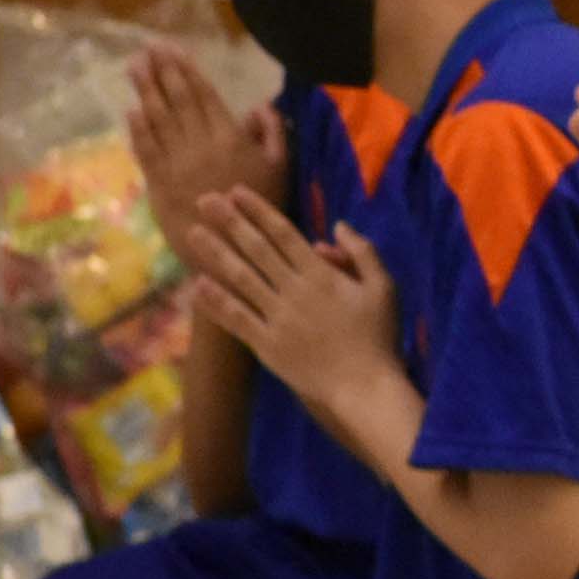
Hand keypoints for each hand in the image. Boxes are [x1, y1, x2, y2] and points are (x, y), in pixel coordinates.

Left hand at [127, 44, 288, 277]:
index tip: (172, 49)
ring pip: (157, 119)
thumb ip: (273, 134)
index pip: (203, 96)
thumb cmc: (262, 206)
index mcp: (230, 137)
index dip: (186, 70)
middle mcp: (200, 144)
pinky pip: (146, 150)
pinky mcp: (160, 183)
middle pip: (177, 101)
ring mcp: (177, 163)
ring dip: (145, 90)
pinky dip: (138, 129)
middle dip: (161, 71)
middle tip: (147, 48)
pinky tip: (132, 110)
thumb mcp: (282, 168)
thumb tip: (260, 106)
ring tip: (135, 67)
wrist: (234, 249)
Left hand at [187, 194, 400, 413]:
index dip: (258, 210)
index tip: (236, 191)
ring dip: (216, 253)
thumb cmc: (380, 337)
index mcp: (321, 274)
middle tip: (203, 200)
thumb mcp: (384, 288)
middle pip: (256, 249)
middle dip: (229, 222)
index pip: (283, 233)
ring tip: (193, 233)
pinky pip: (237, 318)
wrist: (365, 387)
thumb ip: (362, 253)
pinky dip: (217, 301)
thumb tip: (337, 226)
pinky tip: (198, 284)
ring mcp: (277, 318)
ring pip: (241, 278)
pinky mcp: (267, 345)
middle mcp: (294, 291)